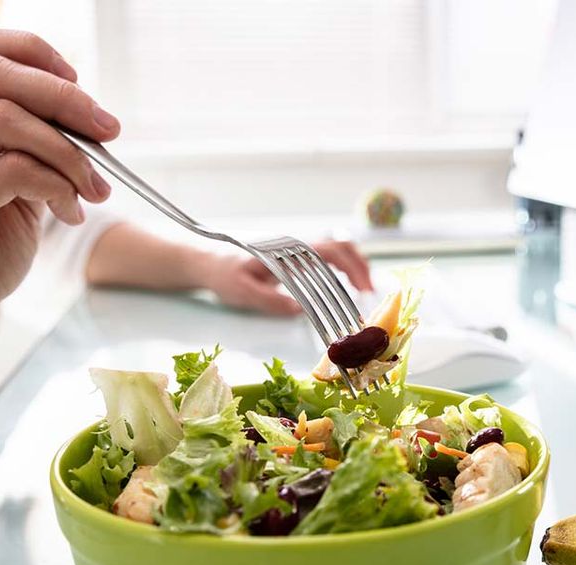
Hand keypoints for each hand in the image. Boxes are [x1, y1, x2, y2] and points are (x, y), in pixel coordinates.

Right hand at [0, 27, 116, 389]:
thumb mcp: (5, 191)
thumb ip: (28, 149)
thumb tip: (87, 121)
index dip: (37, 56)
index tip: (81, 90)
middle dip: (68, 101)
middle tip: (110, 133)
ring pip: (5, 119)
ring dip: (68, 152)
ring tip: (92, 190)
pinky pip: (10, 171)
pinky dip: (55, 185)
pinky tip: (68, 213)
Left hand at [202, 240, 373, 315]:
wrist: (207, 259)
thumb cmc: (223, 274)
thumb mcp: (241, 291)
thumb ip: (269, 300)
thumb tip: (298, 310)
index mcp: (286, 248)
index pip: (328, 250)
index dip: (351, 267)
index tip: (362, 289)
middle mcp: (295, 242)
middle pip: (340, 244)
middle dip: (360, 266)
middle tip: (368, 292)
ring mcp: (296, 246)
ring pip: (336, 246)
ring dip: (354, 264)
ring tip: (362, 288)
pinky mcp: (295, 254)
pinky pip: (326, 254)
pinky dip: (342, 266)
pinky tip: (346, 283)